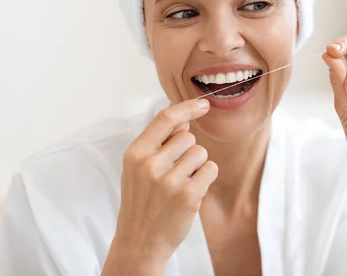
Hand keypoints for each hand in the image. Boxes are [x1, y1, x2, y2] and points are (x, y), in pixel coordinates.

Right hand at [103, 99, 217, 274]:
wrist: (139, 242)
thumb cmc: (141, 202)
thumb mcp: (138, 169)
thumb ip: (159, 142)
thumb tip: (185, 120)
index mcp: (135, 153)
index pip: (165, 118)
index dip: (187, 108)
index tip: (203, 104)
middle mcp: (151, 164)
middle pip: (188, 137)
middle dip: (187, 151)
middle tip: (173, 173)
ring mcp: (170, 180)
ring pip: (201, 152)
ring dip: (197, 165)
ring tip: (179, 184)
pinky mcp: (189, 194)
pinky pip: (211, 168)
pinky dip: (206, 177)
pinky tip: (190, 191)